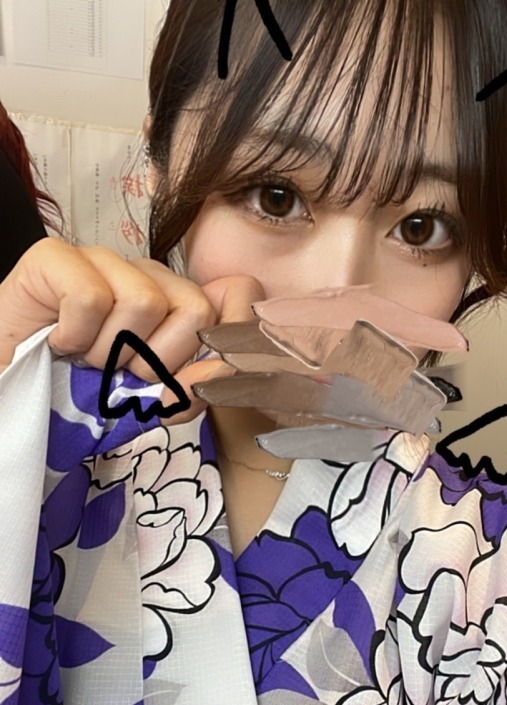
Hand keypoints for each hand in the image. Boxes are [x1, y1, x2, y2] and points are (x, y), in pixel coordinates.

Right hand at [0, 237, 263, 421]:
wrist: (13, 395)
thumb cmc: (79, 395)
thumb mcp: (146, 401)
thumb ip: (190, 389)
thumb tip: (216, 372)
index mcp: (177, 302)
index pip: (239, 293)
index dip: (229, 338)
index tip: (191, 378)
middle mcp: (147, 274)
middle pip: (195, 309)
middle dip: (157, 361)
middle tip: (119, 373)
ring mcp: (103, 259)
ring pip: (144, 302)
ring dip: (109, 353)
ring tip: (85, 358)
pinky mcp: (56, 256)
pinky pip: (91, 299)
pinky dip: (74, 337)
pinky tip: (59, 342)